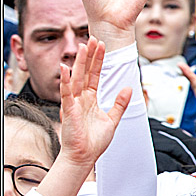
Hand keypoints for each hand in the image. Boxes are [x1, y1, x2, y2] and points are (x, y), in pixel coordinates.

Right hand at [59, 38, 132, 168]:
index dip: (98, 61)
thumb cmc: (95, 141)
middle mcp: (81, 99)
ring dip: (79, 63)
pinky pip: (67, 94)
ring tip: (83, 47)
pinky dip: (66, 81)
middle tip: (94, 39)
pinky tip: (66, 68)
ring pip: (76, 79)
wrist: (85, 157)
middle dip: (90, 57)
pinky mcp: (69, 111)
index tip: (101, 46)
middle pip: (85, 73)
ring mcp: (74, 104)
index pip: (95, 76)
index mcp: (91, 100)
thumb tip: (129, 88)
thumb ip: (120, 104)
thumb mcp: (113, 120)